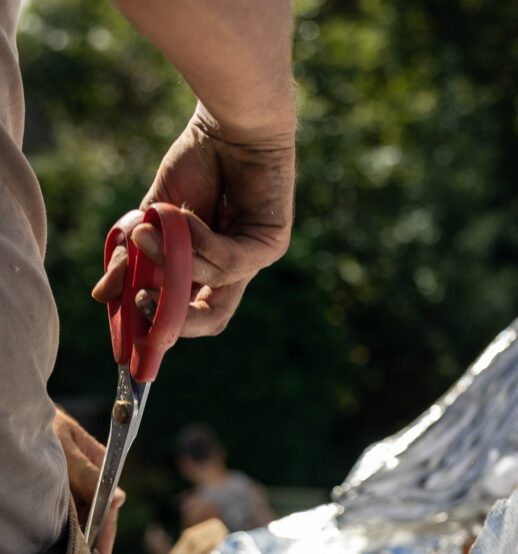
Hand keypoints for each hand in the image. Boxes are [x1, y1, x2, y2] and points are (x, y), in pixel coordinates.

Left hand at [53, 408, 124, 553]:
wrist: (16, 412)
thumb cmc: (41, 423)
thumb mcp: (64, 444)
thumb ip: (87, 470)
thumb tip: (120, 499)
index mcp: (99, 460)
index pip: (110, 501)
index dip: (106, 529)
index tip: (102, 553)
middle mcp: (89, 473)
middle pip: (97, 511)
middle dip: (94, 537)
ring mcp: (73, 480)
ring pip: (81, 511)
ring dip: (78, 532)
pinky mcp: (58, 487)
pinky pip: (66, 509)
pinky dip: (64, 525)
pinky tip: (62, 541)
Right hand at [93, 104, 294, 336]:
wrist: (230, 124)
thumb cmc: (196, 164)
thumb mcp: (153, 217)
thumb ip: (134, 256)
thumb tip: (104, 297)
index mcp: (209, 267)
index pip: (189, 314)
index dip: (158, 323)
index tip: (124, 314)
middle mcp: (237, 270)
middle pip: (211, 321)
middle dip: (172, 316)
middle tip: (139, 300)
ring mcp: (257, 259)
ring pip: (210, 282)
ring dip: (171, 257)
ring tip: (146, 228)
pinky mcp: (272, 244)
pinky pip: (229, 260)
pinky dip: (198, 240)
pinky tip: (182, 214)